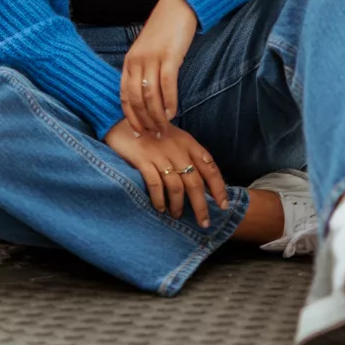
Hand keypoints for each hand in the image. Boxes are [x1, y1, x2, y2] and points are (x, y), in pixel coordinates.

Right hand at [104, 118, 227, 227]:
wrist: (122, 122)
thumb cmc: (151, 133)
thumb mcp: (175, 139)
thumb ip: (189, 155)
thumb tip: (203, 182)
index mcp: (189, 143)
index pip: (210, 167)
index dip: (218, 188)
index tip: (223, 205)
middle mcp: (177, 149)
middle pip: (195, 182)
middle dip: (201, 205)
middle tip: (204, 223)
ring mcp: (160, 155)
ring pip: (176, 187)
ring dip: (178, 205)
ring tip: (177, 215)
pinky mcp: (143, 160)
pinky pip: (156, 185)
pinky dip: (160, 200)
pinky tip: (161, 208)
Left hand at [121, 0, 197, 134]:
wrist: (178, 7)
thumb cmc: (165, 31)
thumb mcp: (147, 51)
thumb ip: (144, 70)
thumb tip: (148, 95)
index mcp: (129, 61)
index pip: (124, 95)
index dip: (130, 116)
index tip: (137, 131)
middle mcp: (137, 61)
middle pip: (136, 99)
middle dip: (144, 120)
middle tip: (154, 135)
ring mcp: (152, 58)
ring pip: (151, 96)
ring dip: (157, 116)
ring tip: (164, 128)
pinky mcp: (169, 56)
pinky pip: (167, 85)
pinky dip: (169, 102)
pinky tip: (173, 113)